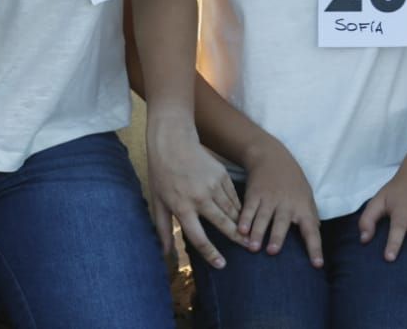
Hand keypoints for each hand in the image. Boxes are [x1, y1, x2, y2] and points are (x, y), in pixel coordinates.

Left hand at [145, 115, 241, 269]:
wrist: (173, 141)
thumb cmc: (162, 173)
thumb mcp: (157, 202)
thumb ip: (162, 229)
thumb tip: (165, 253)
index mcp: (182, 207)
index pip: (199, 237)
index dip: (211, 254)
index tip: (222, 264)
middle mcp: (200, 198)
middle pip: (223, 224)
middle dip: (236, 238)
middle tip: (248, 248)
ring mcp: (213, 185)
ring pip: (231, 209)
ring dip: (240, 223)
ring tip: (248, 234)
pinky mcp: (222, 175)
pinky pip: (233, 195)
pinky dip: (238, 205)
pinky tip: (242, 213)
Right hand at [239, 137, 323, 266]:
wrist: (271, 156)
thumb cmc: (292, 181)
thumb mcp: (306, 194)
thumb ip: (310, 214)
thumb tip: (317, 231)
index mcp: (302, 207)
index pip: (311, 230)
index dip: (315, 248)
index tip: (317, 264)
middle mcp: (286, 203)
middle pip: (282, 222)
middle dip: (277, 236)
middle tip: (272, 251)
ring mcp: (269, 198)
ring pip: (263, 217)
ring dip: (257, 232)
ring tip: (252, 247)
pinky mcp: (254, 194)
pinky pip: (248, 209)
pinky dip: (244, 219)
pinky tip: (240, 230)